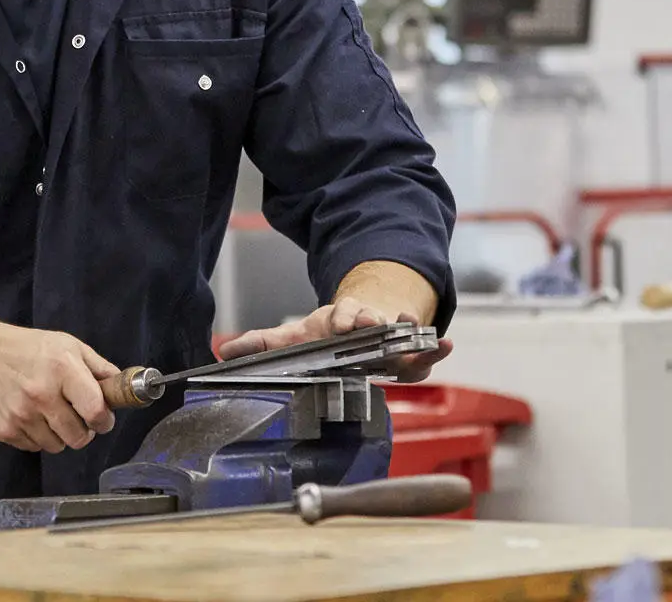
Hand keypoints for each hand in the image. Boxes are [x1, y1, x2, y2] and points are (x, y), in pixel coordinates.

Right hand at [0, 315, 121, 453]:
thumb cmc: (27, 349)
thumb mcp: (68, 346)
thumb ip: (99, 368)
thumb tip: (124, 387)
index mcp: (62, 369)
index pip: (95, 411)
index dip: (104, 421)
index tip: (103, 420)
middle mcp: (41, 394)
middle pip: (78, 437)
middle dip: (82, 431)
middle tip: (76, 417)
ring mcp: (20, 415)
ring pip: (56, 446)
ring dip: (58, 434)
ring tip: (47, 412)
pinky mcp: (3, 430)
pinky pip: (33, 447)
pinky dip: (36, 436)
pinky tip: (28, 415)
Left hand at [217, 296, 452, 382]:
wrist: (357, 328)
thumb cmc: (325, 336)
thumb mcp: (294, 338)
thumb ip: (262, 344)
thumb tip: (223, 351)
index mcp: (339, 321)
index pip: (342, 314)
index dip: (343, 317)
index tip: (341, 322)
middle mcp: (367, 326)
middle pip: (374, 320)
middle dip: (375, 321)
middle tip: (374, 324)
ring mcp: (389, 340)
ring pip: (401, 333)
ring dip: (408, 330)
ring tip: (417, 329)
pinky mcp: (407, 357)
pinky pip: (424, 352)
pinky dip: (437, 349)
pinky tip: (448, 346)